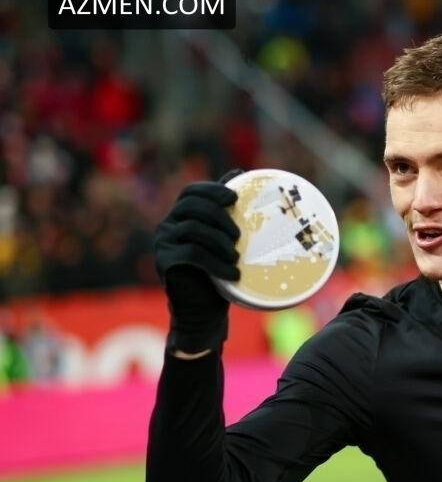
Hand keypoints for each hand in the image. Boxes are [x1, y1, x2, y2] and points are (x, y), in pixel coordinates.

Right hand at [154, 173, 241, 353]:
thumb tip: (237, 171)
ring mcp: (162, 243)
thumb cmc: (218, 273)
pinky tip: (233, 273)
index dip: (212, 190)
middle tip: (240, 236)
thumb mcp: (225, 239)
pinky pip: (192, 253)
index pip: (191, 192)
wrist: (203, 310)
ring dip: (221, 242)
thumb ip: (226, 210)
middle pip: (192, 207)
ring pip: (194, 229)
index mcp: (180, 216)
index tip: (234, 198)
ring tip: (237, 257)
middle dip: (220, 217)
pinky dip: (216, 262)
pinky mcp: (164, 262)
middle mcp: (167, 226)